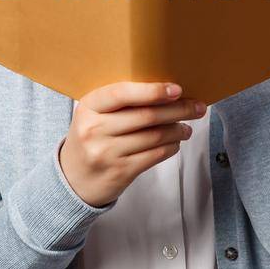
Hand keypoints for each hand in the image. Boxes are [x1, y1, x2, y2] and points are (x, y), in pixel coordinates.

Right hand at [58, 81, 208, 206]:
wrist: (72, 178)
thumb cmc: (91, 138)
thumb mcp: (94, 115)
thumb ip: (120, 102)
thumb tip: (168, 92)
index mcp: (89, 107)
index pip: (123, 93)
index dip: (152, 91)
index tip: (177, 90)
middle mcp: (95, 129)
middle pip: (146, 115)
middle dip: (177, 110)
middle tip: (197, 107)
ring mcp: (107, 152)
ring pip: (154, 136)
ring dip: (177, 130)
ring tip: (187, 127)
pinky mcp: (120, 172)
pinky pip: (154, 155)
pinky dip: (171, 147)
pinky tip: (176, 142)